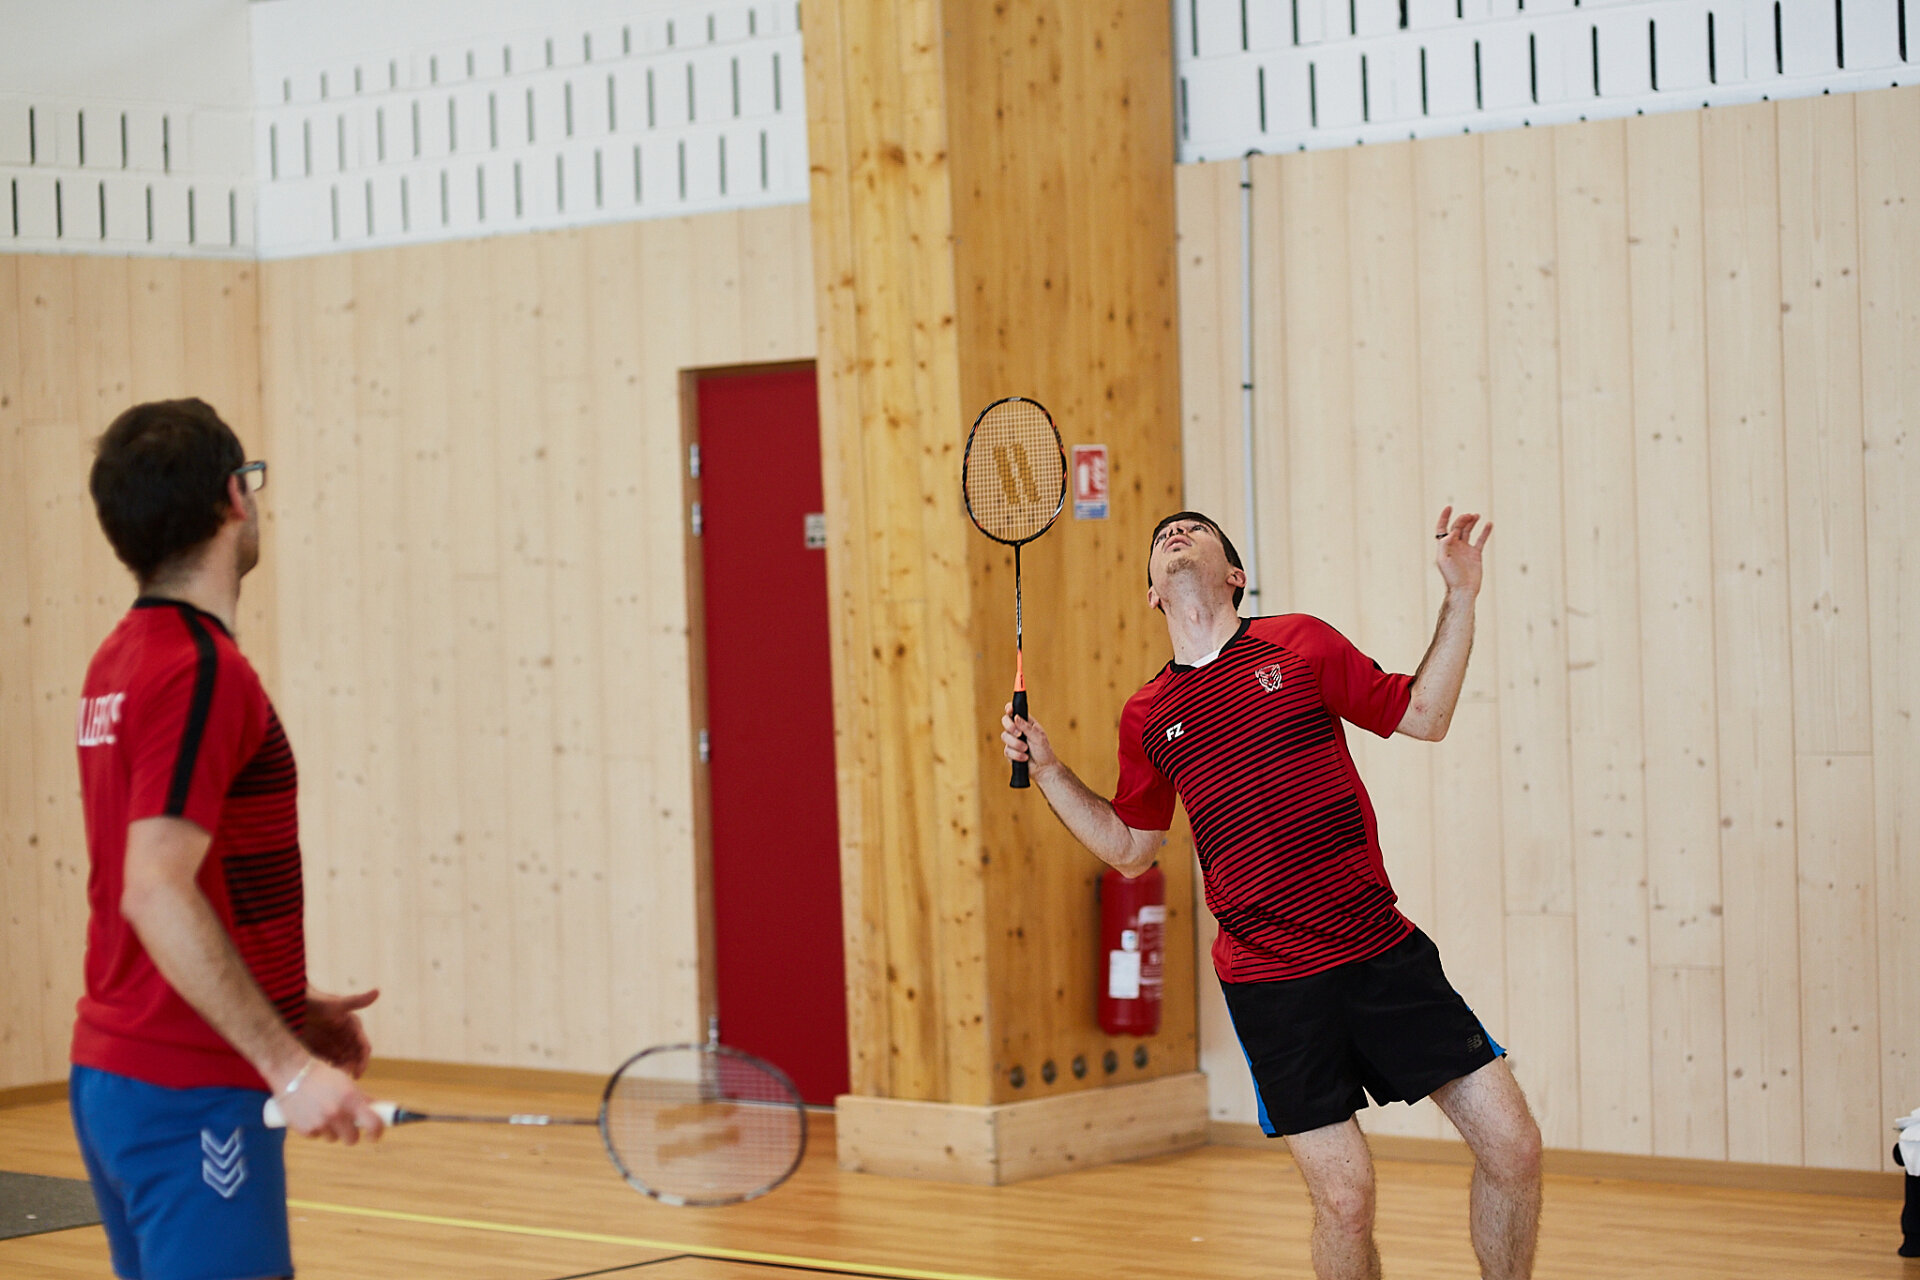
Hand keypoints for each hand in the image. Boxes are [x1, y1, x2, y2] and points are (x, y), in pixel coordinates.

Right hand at [270, 1057, 385, 1143]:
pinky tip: (311, 1114)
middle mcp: (337, 1113)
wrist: (292, 1073)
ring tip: (323, 1113)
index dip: (377, 1133)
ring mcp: (320, 1124)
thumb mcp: (347, 1083)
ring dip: (332, 1130)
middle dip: (351, 1133)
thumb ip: (362, 1099)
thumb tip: (378, 1110)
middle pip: (352, 1139)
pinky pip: (317, 1136)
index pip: (373, 1124)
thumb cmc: (323, 1077)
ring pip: (333, 1138)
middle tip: (347, 1125)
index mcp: (351, 1100)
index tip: (374, 1135)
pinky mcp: (305, 1130)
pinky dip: (316, 1129)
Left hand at [301, 987, 376, 1076]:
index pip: (363, 1048)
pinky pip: (326, 1061)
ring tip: (331, 1076)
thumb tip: (378, 991)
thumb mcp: (337, 1004)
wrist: (292, 1003)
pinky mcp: (319, 1047)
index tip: (356, 1075)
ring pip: (341, 1061)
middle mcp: (345, 1036)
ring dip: (339, 1069)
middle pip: (353, 1057)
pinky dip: (327, 1067)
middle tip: (341, 1078)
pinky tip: (322, 1071)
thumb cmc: (317, 1001)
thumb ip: (357, 1001)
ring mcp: (332, 1042)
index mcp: (353, 1027)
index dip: (362, 1062)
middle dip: (350, 1068)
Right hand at [1001, 703, 1058, 775]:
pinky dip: (1017, 755)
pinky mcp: (1010, 752)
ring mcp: (1012, 741)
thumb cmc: (1044, 751)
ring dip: (1016, 744)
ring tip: (1026, 749)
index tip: (1010, 710)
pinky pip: (1007, 751)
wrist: (1043, 769)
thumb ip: (1027, 727)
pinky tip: (1025, 758)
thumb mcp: (1038, 737)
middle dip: (1010, 727)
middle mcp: (1018, 730)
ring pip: (1005, 737)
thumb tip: (1016, 717)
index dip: (1010, 708)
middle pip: (1005, 721)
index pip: (1015, 712)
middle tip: (1019, 734)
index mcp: (1026, 723)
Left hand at [1433, 506, 1491, 595]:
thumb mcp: (1443, 560)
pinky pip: (1480, 540)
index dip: (1444, 517)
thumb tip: (1451, 532)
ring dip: (1471, 522)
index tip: (1449, 507)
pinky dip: (1484, 532)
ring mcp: (1465, 549)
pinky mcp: (1476, 554)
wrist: (1463, 589)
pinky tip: (1489, 524)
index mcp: (1445, 546)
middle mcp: (1454, 546)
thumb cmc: (1451, 576)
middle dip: (1462, 520)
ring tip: (1476, 515)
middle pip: (1457, 527)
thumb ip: (1445, 545)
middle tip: (1469, 516)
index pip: (1442, 528)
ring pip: (1468, 531)